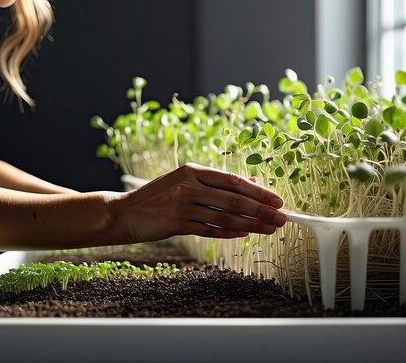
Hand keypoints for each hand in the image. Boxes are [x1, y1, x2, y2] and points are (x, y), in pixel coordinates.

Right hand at [112, 163, 286, 243]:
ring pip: (225, 216)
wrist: (124, 212)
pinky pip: (210, 230)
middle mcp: (188, 186)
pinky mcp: (177, 224)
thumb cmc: (156, 197)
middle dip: (261, 209)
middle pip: (233, 198)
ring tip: (270, 229)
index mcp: (192, 170)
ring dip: (251, 224)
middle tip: (282, 217)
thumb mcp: (184, 182)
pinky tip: (245, 234)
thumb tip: (252, 184)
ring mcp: (182, 205)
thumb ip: (214, 184)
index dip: (257, 191)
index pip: (232, 180)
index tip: (277, 199)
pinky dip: (230, 233)